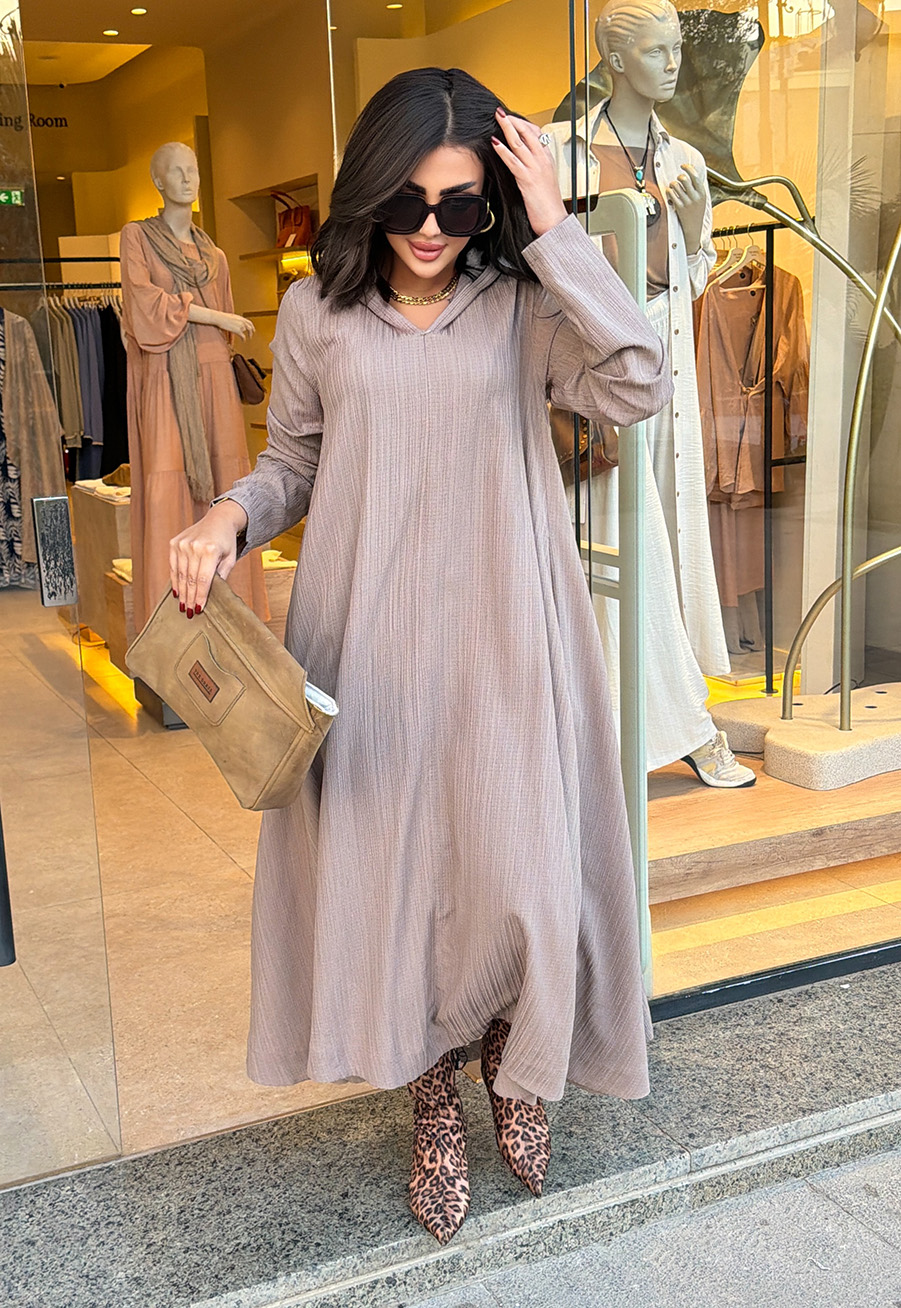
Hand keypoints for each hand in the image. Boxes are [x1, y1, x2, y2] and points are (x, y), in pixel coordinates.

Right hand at [169, 499, 247, 616]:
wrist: (218, 519)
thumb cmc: (226, 541)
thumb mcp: (230, 558)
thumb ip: (222, 575)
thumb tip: (213, 595)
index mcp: (210, 550)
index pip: (203, 580)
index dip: (200, 596)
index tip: (198, 609)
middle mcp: (194, 546)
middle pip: (190, 579)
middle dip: (190, 598)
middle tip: (189, 613)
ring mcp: (182, 544)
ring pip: (180, 574)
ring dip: (181, 592)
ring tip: (183, 606)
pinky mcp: (175, 543)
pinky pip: (173, 566)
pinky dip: (174, 580)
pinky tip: (177, 592)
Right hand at [220, 312, 254, 339]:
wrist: (220, 318)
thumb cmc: (222, 317)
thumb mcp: (231, 317)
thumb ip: (235, 320)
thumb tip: (235, 323)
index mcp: (240, 317)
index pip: (249, 322)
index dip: (252, 326)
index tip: (253, 329)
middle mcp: (242, 321)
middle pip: (250, 327)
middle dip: (251, 332)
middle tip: (251, 336)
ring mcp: (241, 326)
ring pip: (245, 331)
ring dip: (245, 335)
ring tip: (243, 339)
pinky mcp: (238, 330)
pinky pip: (243, 336)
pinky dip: (243, 339)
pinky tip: (243, 341)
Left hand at [491, 110, 566, 237]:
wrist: (554, 220)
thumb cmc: (548, 204)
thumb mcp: (544, 180)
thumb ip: (535, 168)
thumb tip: (523, 161)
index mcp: (547, 159)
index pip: (536, 133)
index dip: (523, 124)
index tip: (512, 119)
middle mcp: (542, 160)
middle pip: (528, 133)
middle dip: (514, 120)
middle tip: (501, 113)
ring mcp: (535, 168)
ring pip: (520, 142)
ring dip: (507, 128)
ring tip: (498, 119)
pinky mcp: (527, 179)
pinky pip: (513, 161)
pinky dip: (503, 150)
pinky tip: (495, 142)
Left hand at [666, 163, 705, 255]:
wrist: (694, 228)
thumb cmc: (697, 212)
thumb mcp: (702, 198)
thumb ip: (697, 187)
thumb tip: (691, 173)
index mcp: (702, 192)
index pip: (695, 175)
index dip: (688, 168)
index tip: (683, 165)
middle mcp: (695, 197)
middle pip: (684, 179)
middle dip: (679, 177)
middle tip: (678, 180)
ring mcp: (687, 202)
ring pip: (676, 185)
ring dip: (673, 184)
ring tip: (673, 187)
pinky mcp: (679, 207)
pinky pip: (671, 194)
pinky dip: (669, 191)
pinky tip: (670, 192)